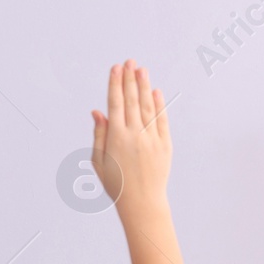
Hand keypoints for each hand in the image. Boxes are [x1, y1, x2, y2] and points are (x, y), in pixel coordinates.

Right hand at [92, 60, 171, 217]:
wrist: (141, 202)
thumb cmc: (115, 184)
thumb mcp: (98, 161)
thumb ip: (99, 134)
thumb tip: (99, 111)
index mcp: (116, 138)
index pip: (116, 104)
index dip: (115, 85)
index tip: (115, 69)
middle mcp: (135, 134)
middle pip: (132, 100)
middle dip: (130, 79)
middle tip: (130, 62)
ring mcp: (152, 138)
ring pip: (148, 106)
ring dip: (144, 86)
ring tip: (142, 70)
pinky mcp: (165, 144)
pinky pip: (162, 120)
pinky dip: (159, 104)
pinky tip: (155, 91)